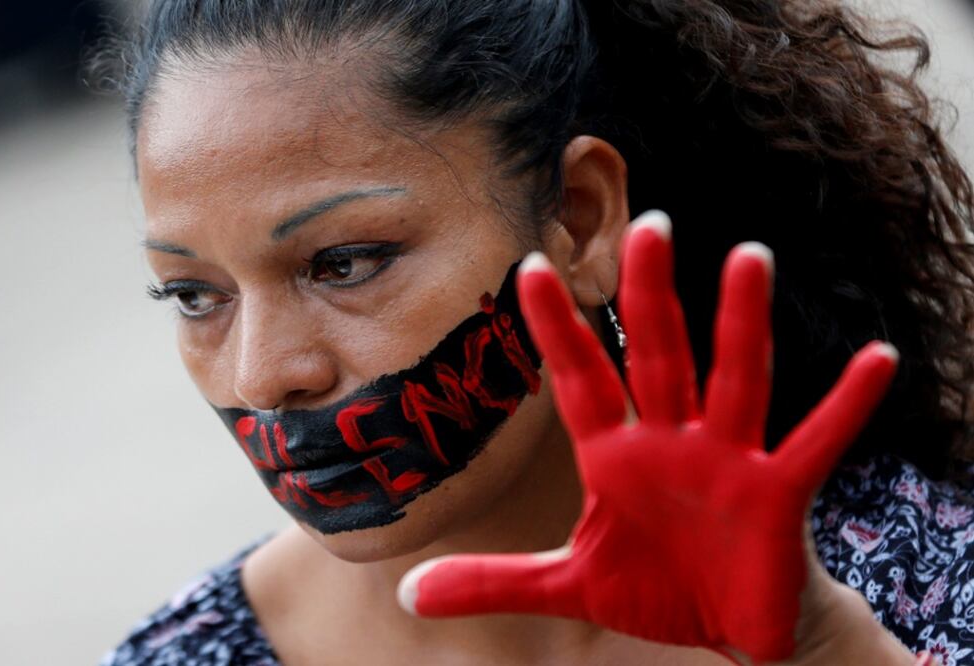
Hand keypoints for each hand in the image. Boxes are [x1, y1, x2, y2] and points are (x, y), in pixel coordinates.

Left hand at [397, 212, 898, 662]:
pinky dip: (845, 406)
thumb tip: (407, 593)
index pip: (581, 379)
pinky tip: (878, 360)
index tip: (525, 264)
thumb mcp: (568, 585)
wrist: (731, 631)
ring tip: (750, 255)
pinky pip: (816, 442)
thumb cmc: (655, 589)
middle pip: (658, 354)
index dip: (555, 328)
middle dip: (650, 295)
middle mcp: (671, 442)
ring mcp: (728, 461)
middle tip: (647, 223)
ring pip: (735, 379)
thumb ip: (494, 581)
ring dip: (742, 323)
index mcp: (615, 455)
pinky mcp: (780, 494)